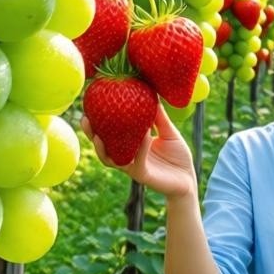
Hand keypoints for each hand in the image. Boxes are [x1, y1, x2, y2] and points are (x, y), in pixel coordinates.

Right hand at [81, 105, 198, 200]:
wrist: (189, 178)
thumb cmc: (178, 155)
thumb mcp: (169, 132)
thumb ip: (159, 118)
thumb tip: (153, 95)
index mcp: (130, 146)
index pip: (109, 133)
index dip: (98, 122)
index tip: (91, 106)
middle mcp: (127, 157)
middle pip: (102, 147)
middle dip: (90, 135)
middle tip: (85, 119)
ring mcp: (133, 167)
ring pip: (111, 159)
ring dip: (102, 147)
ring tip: (98, 134)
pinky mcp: (143, 175)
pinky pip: (138, 160)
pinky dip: (141, 146)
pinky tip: (144, 134)